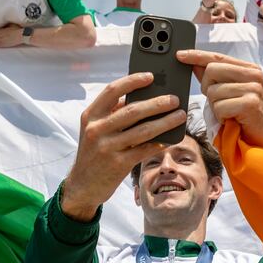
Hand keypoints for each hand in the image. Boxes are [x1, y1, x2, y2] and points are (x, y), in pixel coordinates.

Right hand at [61, 73, 186, 220]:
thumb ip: (113, 113)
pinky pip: (144, 150)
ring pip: (143, 130)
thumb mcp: (96, 129)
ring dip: (165, 122)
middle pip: (132, 110)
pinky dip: (158, 143)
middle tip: (174, 99)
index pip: (112, 90)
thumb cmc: (94, 152)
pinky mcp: (117, 164)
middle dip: (157, 103)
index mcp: (91, 115)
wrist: (82, 185)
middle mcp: (97, 129)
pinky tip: (169, 139)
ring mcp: (107, 147)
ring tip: (180, 116)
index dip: (132, 81)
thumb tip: (143, 97)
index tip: (151, 76)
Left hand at [176, 49, 262, 153]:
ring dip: (216, 107)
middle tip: (220, 103)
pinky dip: (221, 117)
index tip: (180, 55)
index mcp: (250, 69)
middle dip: (207, 89)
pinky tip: (232, 121)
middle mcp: (254, 75)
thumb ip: (216, 79)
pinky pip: (220, 107)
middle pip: (211, 70)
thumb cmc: (248, 119)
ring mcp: (254, 88)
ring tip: (230, 114)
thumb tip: (195, 65)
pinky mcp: (251, 103)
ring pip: (213, 91)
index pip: (218, 57)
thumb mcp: (232, 95)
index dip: (197, 55)